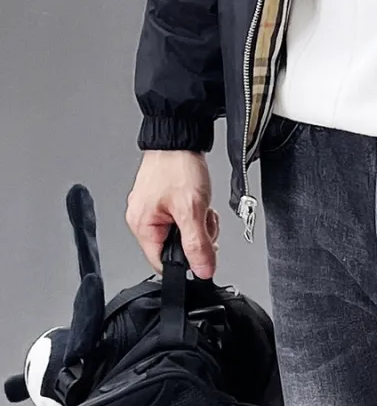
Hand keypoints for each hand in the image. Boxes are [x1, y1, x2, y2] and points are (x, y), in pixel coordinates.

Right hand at [126, 150, 219, 278]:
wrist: (181, 136)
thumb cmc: (178, 165)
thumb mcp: (192, 209)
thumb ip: (198, 244)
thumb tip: (203, 270)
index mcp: (142, 226)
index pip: (163, 263)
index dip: (186, 262)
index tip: (204, 252)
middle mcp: (143, 218)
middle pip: (174, 247)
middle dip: (196, 236)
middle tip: (204, 219)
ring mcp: (153, 207)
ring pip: (181, 231)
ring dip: (197, 221)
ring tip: (202, 205)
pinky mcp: (164, 197)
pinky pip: (181, 215)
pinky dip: (194, 210)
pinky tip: (199, 199)